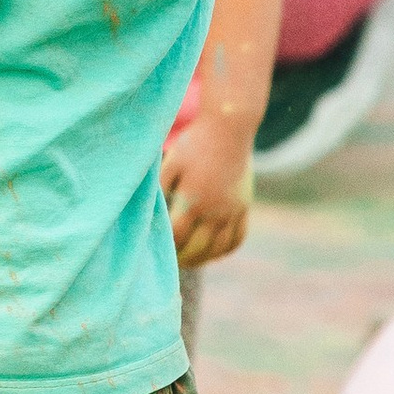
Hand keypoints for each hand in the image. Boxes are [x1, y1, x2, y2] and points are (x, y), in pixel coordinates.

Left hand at [161, 110, 254, 267]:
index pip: (177, 236)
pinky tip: (214, 252)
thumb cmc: (194, 144)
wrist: (229, 130)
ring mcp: (232, 211)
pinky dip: (226, 250)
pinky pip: (238, 238)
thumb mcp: (170, 163)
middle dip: (183, 259)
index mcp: (193, 200)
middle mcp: (215, 210)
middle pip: (199, 249)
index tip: (155, 250)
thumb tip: (149, 210)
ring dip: (204, 259)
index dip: (166, 247)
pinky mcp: (244, 207)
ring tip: (190, 261)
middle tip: (169, 263)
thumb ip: (160, 189)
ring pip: (219, 248)